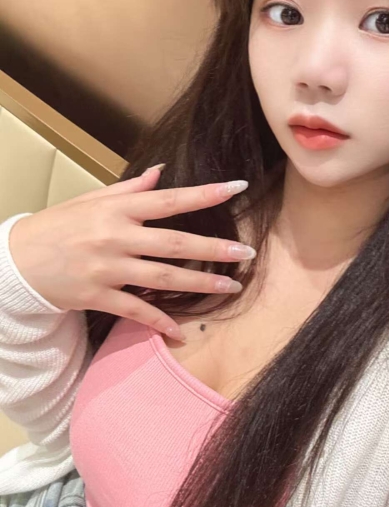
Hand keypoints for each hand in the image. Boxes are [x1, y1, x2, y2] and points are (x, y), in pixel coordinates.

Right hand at [8, 166, 254, 340]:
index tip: (237, 187)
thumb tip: (161, 173)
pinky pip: (135, 311)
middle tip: (247, 252)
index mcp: (117, 209)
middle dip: (214, 248)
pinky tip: (182, 334)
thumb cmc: (58, 225)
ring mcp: (107, 269)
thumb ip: (130, 188)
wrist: (15, 261)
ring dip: (200, 284)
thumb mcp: (91, 199)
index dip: (205, 193)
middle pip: (175, 243)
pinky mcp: (97, 297)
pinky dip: (158, 323)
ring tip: (231, 287)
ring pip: (163, 278)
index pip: (169, 199)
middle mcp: (115, 236)